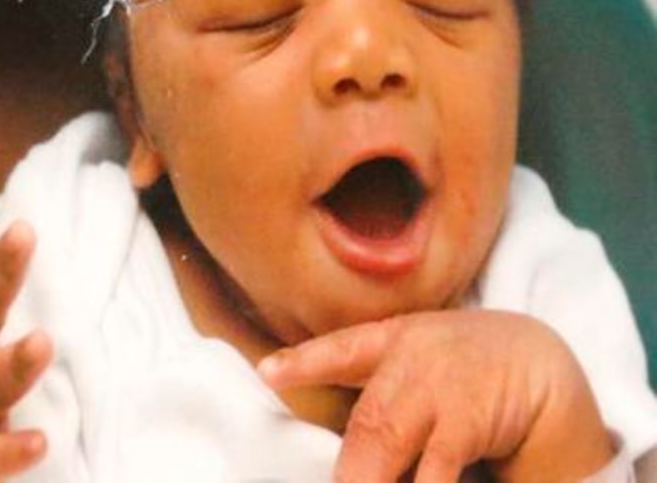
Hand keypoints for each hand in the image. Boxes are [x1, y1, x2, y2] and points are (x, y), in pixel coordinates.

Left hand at [259, 309, 614, 482]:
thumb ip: (381, 386)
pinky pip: (433, 471)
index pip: (343, 349)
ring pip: (384, 443)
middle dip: (348, 468)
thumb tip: (347, 444)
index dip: (304, 361)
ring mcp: (437, 387)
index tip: (268, 373)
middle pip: (366, 421)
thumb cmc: (469, 370)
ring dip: (368, 477)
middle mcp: (411, 359)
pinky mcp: (465, 419)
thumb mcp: (421, 359)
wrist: (539, 362)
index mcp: (394, 340)